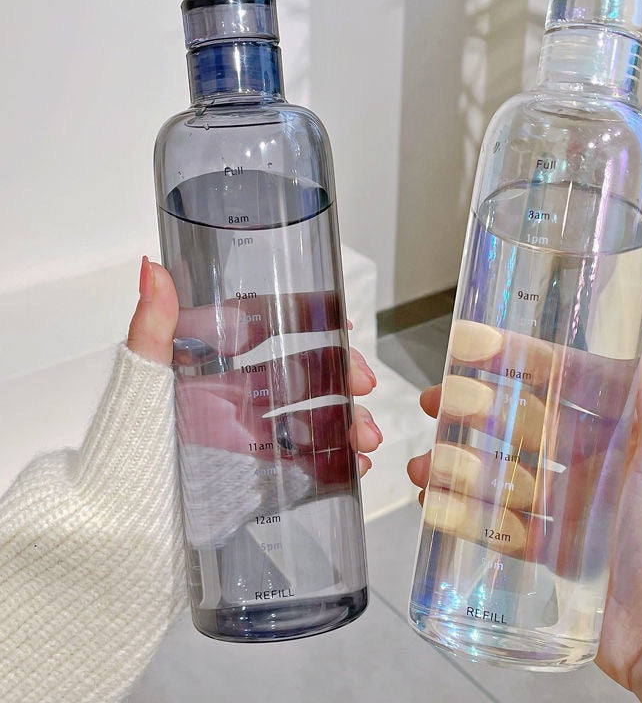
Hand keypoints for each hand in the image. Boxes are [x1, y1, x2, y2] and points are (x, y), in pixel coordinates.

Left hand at [127, 256, 381, 476]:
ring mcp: (250, 440)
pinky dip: (336, 465)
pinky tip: (353, 469)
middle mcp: (237, 398)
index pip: (271, 331)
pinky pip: (306, 466)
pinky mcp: (259, 479)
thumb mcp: (143, 383)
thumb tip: (152, 268)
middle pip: (305, 376)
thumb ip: (153, 328)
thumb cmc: (125, 450)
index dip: (310, 322)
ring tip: (365, 440)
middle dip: (343, 378)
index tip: (343, 323)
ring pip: (313, 420)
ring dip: (348, 422)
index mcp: (214, 368)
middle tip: (365, 388)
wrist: (121, 527)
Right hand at [407, 321, 641, 699]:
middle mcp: (591, 466)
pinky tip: (437, 506)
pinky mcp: (550, 548)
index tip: (480, 347)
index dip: (520, 362)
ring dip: (461, 464)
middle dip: (477, 410)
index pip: (563, 384)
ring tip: (424, 464)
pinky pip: (500, 524)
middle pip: (522, 425)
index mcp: (620, 438)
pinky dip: (467, 513)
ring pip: (503, 473)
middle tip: (436, 400)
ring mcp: (566, 507)